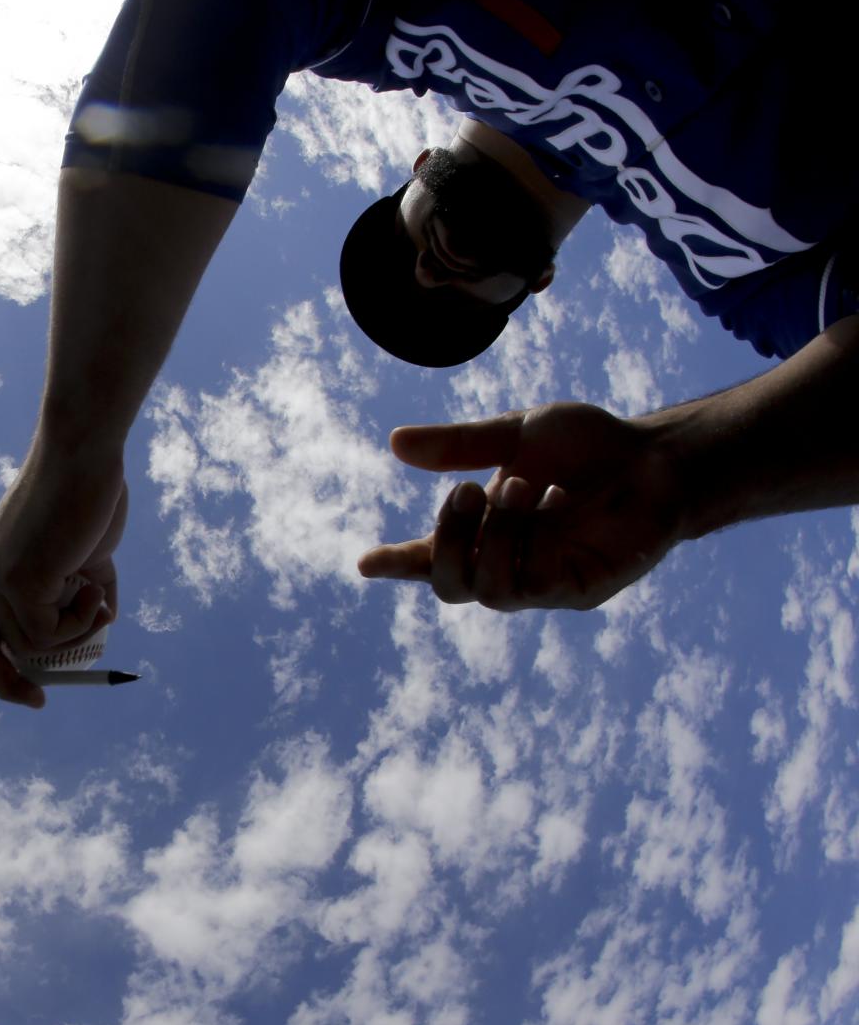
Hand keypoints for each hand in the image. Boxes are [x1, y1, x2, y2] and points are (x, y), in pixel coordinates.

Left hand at [0, 455, 127, 707]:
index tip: (19, 679)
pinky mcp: (19, 582)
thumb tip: (102, 623)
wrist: (84, 453)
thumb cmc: (89, 492)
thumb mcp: (85, 552)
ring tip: (98, 592)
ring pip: (32, 645)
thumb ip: (85, 588)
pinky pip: (51, 634)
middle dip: (7, 685)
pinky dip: (82, 622)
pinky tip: (95, 586)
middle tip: (39, 701)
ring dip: (76, 632)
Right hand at [357, 402, 683, 610]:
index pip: (429, 558)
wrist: (658, 455)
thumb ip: (460, 445)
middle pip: (448, 585)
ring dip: (494, 536)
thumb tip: (396, 443)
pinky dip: (530, 541)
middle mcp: (507, 563)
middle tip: (464, 490)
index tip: (366, 563)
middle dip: (446, 540)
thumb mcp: (517, 434)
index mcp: (484, 532)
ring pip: (486, 589)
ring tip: (522, 485)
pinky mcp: (577, 590)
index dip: (397, 565)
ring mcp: (542, 583)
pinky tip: (551, 499)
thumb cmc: (590, 446)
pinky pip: (533, 585)